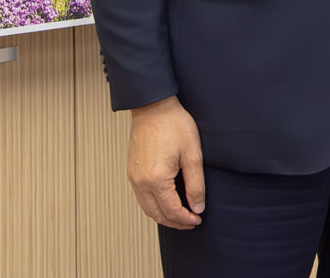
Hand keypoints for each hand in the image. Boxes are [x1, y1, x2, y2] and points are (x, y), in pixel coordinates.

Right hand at [127, 95, 204, 227]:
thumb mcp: (193, 154)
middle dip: (175, 222)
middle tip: (191, 222)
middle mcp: (141, 182)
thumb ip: (196, 184)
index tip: (198, 219)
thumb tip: (198, 207)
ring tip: (180, 216)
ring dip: (163, 216)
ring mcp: (133, 177)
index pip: (172, 211)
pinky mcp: (131, 172)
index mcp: (157, 179)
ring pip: (147, 209)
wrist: (153, 107)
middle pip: (157, 214)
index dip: (187, 219)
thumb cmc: (174, 125)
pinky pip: (141, 198)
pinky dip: (153, 206)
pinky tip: (166, 203)